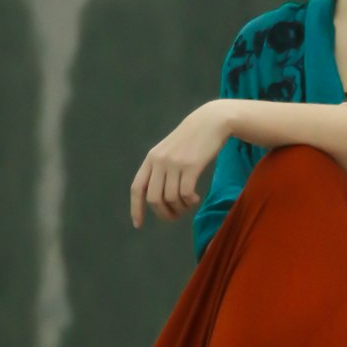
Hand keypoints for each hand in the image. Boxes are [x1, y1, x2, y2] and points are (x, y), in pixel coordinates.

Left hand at [130, 101, 230, 226]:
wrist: (211, 122)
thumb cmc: (192, 139)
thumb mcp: (170, 151)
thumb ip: (161, 169)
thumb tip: (157, 197)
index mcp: (151, 159)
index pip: (137, 188)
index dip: (136, 208)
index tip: (138, 225)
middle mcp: (159, 162)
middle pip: (154, 199)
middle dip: (163, 213)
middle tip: (175, 217)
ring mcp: (174, 163)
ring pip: (171, 198)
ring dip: (180, 208)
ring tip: (188, 205)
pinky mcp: (191, 166)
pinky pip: (185, 194)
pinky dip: (190, 201)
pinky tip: (195, 199)